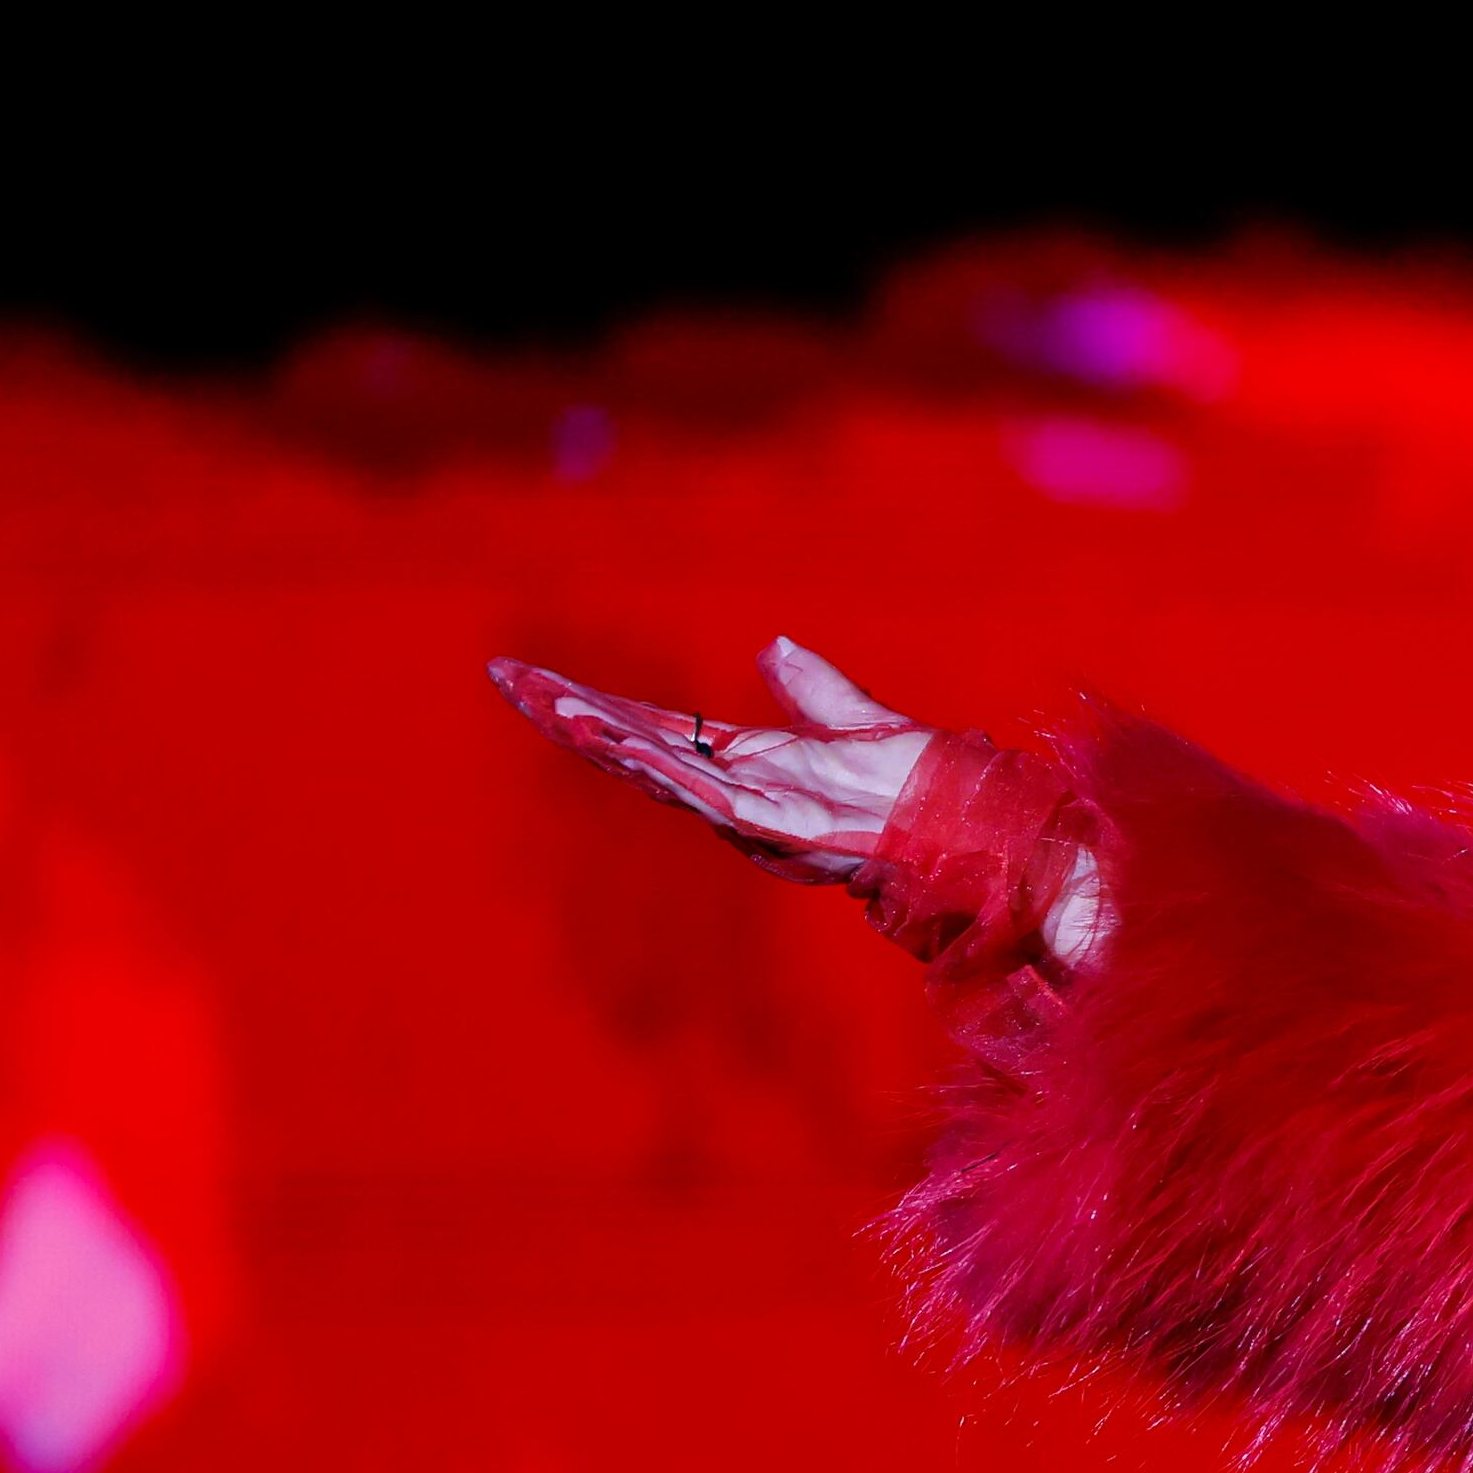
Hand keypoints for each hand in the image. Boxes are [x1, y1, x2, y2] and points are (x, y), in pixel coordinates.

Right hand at [487, 638, 938, 890]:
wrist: (965, 825)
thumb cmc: (918, 785)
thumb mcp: (856, 721)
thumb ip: (813, 688)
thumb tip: (773, 646)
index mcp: (747, 764)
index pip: (653, 728)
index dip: (595, 705)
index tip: (536, 680)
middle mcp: (737, 792)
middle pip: (636, 747)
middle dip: (570, 715)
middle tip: (507, 679)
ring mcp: (751, 812)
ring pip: (658, 772)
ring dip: (600, 739)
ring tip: (546, 706)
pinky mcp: (775, 826)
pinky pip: (706, 795)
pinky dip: (662, 769)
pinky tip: (619, 744)